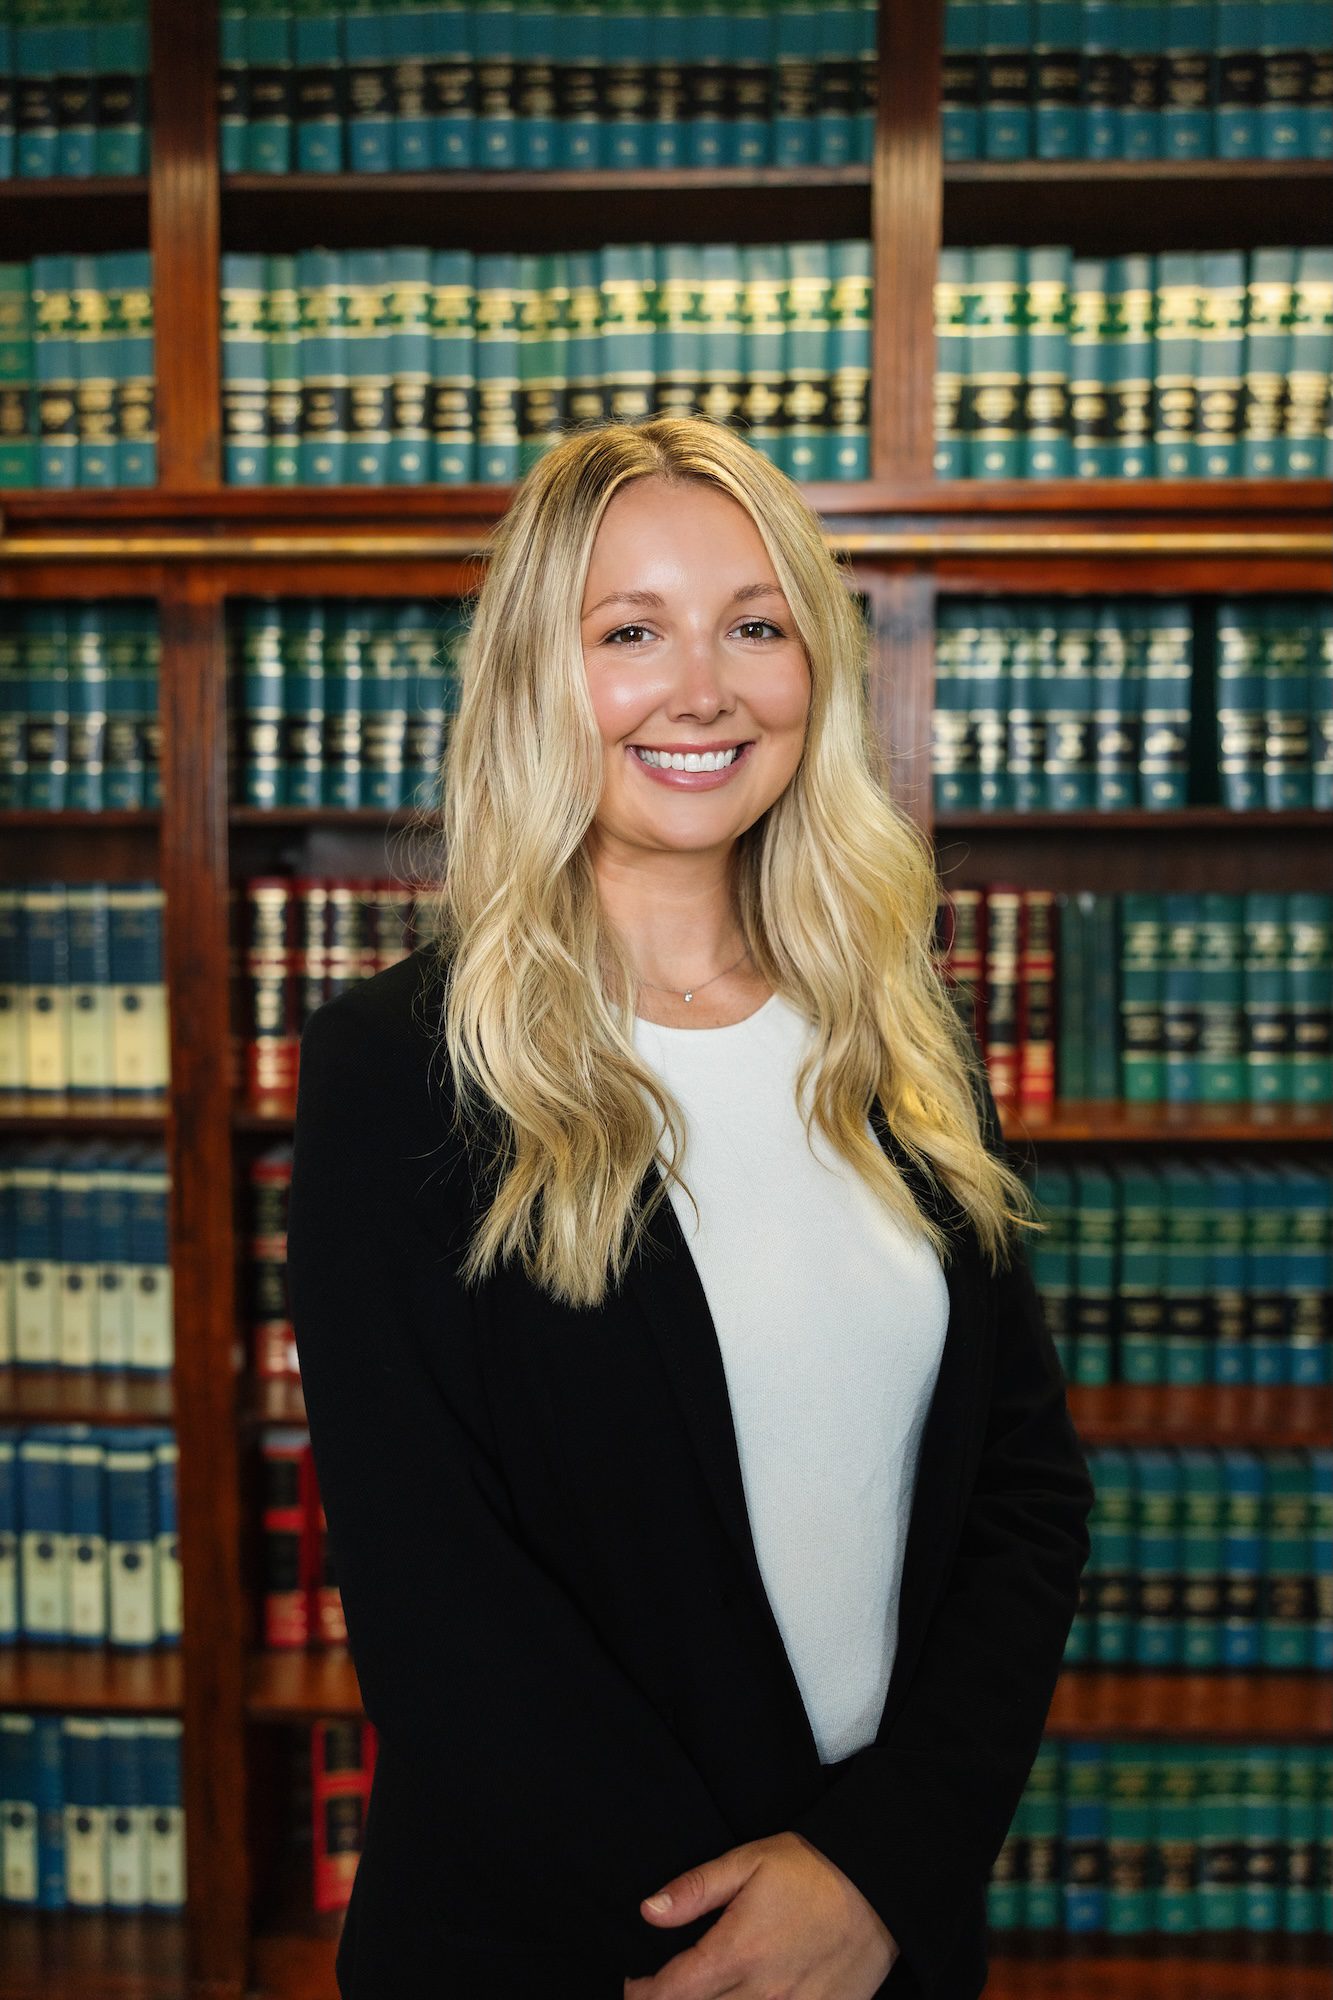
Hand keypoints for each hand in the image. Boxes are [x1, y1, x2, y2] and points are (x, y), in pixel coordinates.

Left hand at [623, 1830, 899, 1998]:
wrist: (880, 1886)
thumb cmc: (810, 1869)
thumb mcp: (748, 1862)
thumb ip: (696, 1889)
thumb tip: (648, 1911)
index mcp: (737, 1952)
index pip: (671, 1993)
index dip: (642, 1994)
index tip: (634, 1984)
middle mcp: (762, 1993)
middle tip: (668, 1992)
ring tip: (706, 1995)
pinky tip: (749, 1999)